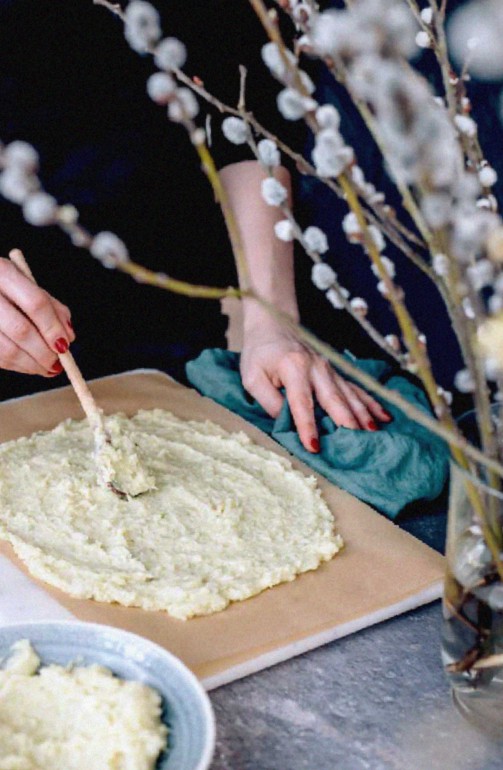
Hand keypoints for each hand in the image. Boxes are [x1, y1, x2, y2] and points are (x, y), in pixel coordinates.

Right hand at [0, 258, 74, 376]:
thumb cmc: (3, 287)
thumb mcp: (26, 284)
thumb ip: (52, 307)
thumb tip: (68, 337)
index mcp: (3, 273)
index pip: (35, 303)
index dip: (53, 328)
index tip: (65, 345)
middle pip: (21, 330)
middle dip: (44, 352)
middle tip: (58, 363)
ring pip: (7, 350)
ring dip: (32, 365)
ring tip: (48, 368)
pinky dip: (17, 366)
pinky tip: (29, 365)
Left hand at [240, 324, 391, 452]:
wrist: (274, 324)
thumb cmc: (260, 353)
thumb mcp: (252, 377)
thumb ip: (268, 400)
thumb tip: (285, 424)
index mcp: (294, 367)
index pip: (302, 402)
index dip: (308, 426)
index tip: (314, 447)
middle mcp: (317, 367)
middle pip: (334, 399)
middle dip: (347, 423)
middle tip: (358, 444)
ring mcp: (330, 369)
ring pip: (349, 395)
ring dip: (363, 415)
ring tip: (375, 434)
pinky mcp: (336, 372)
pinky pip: (356, 389)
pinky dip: (371, 403)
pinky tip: (384, 417)